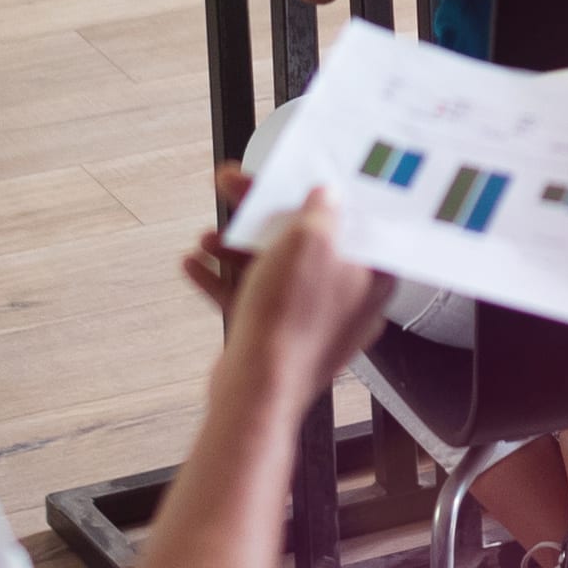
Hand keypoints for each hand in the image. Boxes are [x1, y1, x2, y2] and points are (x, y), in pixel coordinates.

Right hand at [209, 194, 385, 397]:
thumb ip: (320, 211)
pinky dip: (225, 281)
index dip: (325, 195)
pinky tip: (195, 266)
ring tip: (207, 238)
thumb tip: (325, 197)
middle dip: (264, 217)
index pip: (354, 221)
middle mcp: (348, 301)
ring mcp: (313, 322)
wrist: (256, 389)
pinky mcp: (281, 339)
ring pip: (276, 270)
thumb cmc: (291, 319)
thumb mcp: (309, 242)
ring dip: (237, 249)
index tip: (300, 179)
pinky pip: (254, 300)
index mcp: (372, 276)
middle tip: (235, 190)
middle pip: (307, 242)